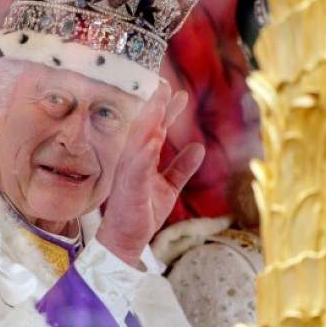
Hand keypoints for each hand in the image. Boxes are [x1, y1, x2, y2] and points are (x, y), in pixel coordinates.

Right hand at [95, 85, 204, 266]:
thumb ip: (181, 168)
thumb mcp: (168, 188)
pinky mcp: (129, 189)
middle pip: (143, 128)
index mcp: (142, 159)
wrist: (126, 240)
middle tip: (165, 86)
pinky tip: (153, 141)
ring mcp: (129, 174)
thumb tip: (199, 147)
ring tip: (158, 103)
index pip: (154, 129)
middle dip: (154, 107)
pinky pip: (137, 169)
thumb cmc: (142, 213)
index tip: (177, 92)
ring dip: (148, 122)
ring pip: (138, 142)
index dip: (165, 110)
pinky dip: (144, 154)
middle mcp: (133, 162)